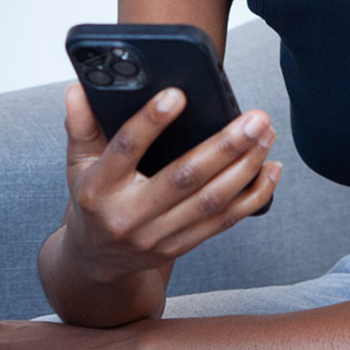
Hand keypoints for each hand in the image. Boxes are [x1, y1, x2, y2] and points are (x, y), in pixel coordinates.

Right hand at [58, 82, 280, 281]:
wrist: (95, 259)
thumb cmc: (92, 198)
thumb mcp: (78, 162)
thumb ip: (80, 125)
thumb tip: (78, 90)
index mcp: (99, 188)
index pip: (125, 149)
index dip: (151, 121)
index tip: (178, 94)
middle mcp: (129, 215)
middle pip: (184, 178)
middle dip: (225, 145)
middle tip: (254, 117)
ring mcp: (157, 236)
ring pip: (211, 201)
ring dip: (245, 166)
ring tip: (265, 135)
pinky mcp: (180, 247)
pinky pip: (223, 222)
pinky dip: (253, 196)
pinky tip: (271, 170)